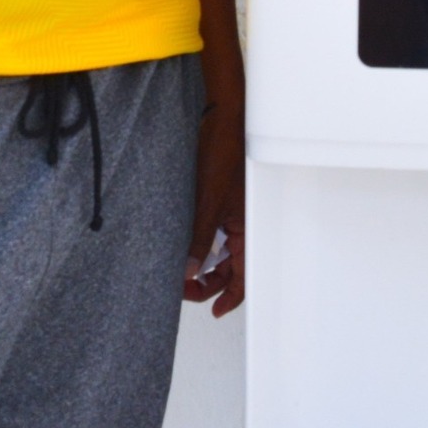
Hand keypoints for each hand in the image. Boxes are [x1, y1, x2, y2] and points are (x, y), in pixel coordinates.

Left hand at [184, 99, 244, 315]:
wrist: (221, 119)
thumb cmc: (224, 152)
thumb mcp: (207, 202)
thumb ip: (199, 240)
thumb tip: (190, 271)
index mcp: (247, 226)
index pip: (244, 275)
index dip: (230, 297)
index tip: (213, 309)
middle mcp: (242, 222)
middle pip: (230, 267)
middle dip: (208, 282)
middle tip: (183, 287)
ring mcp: (232, 211)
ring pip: (219, 250)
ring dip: (202, 262)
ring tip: (180, 267)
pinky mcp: (220, 200)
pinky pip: (212, 231)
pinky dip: (200, 242)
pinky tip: (183, 243)